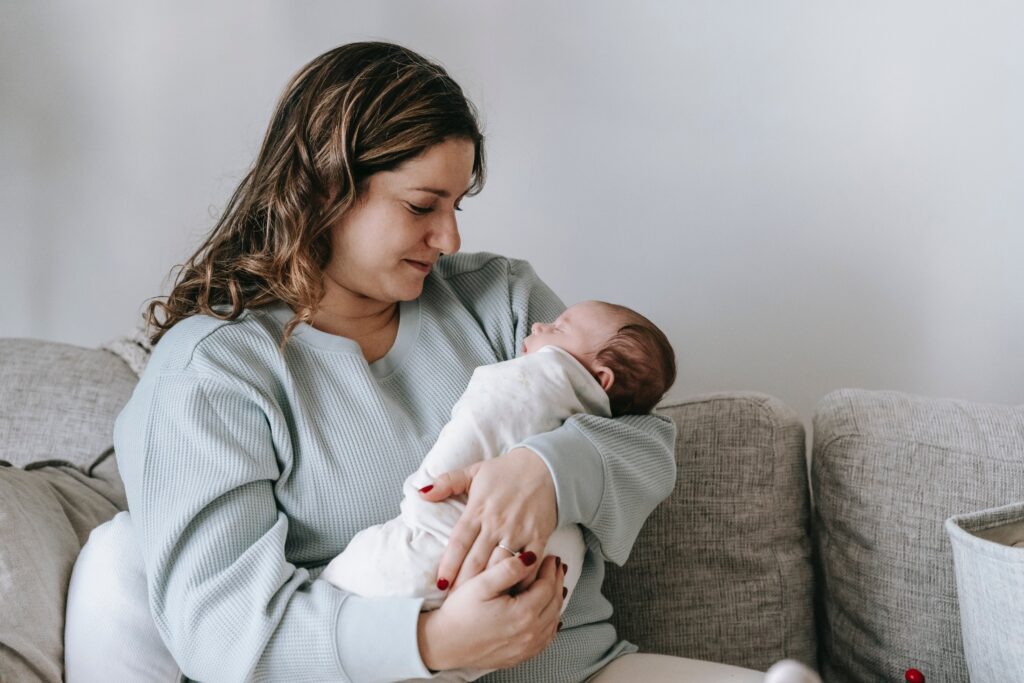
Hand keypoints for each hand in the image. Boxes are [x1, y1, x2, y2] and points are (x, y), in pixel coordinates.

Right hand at [417, 553, 565, 670]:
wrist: (443, 643)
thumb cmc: (459, 613)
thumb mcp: (481, 584)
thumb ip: (508, 569)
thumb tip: (531, 558)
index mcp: (522, 613)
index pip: (548, 586)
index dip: (551, 569)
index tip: (551, 557)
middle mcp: (529, 633)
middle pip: (554, 603)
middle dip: (557, 582)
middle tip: (557, 567)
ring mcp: (526, 647)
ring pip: (553, 621)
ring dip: (557, 601)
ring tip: (556, 585)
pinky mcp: (520, 656)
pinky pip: (545, 639)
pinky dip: (551, 622)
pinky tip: (549, 614)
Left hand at [419, 447, 557, 590]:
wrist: (546, 466)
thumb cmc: (507, 471)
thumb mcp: (474, 471)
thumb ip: (447, 482)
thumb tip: (421, 492)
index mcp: (477, 509)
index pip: (458, 542)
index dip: (448, 565)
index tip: (440, 585)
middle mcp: (496, 523)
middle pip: (476, 560)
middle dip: (464, 584)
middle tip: (455, 604)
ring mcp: (518, 531)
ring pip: (500, 565)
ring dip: (490, 586)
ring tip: (480, 606)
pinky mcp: (538, 536)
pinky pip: (528, 565)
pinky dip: (521, 580)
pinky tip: (513, 594)